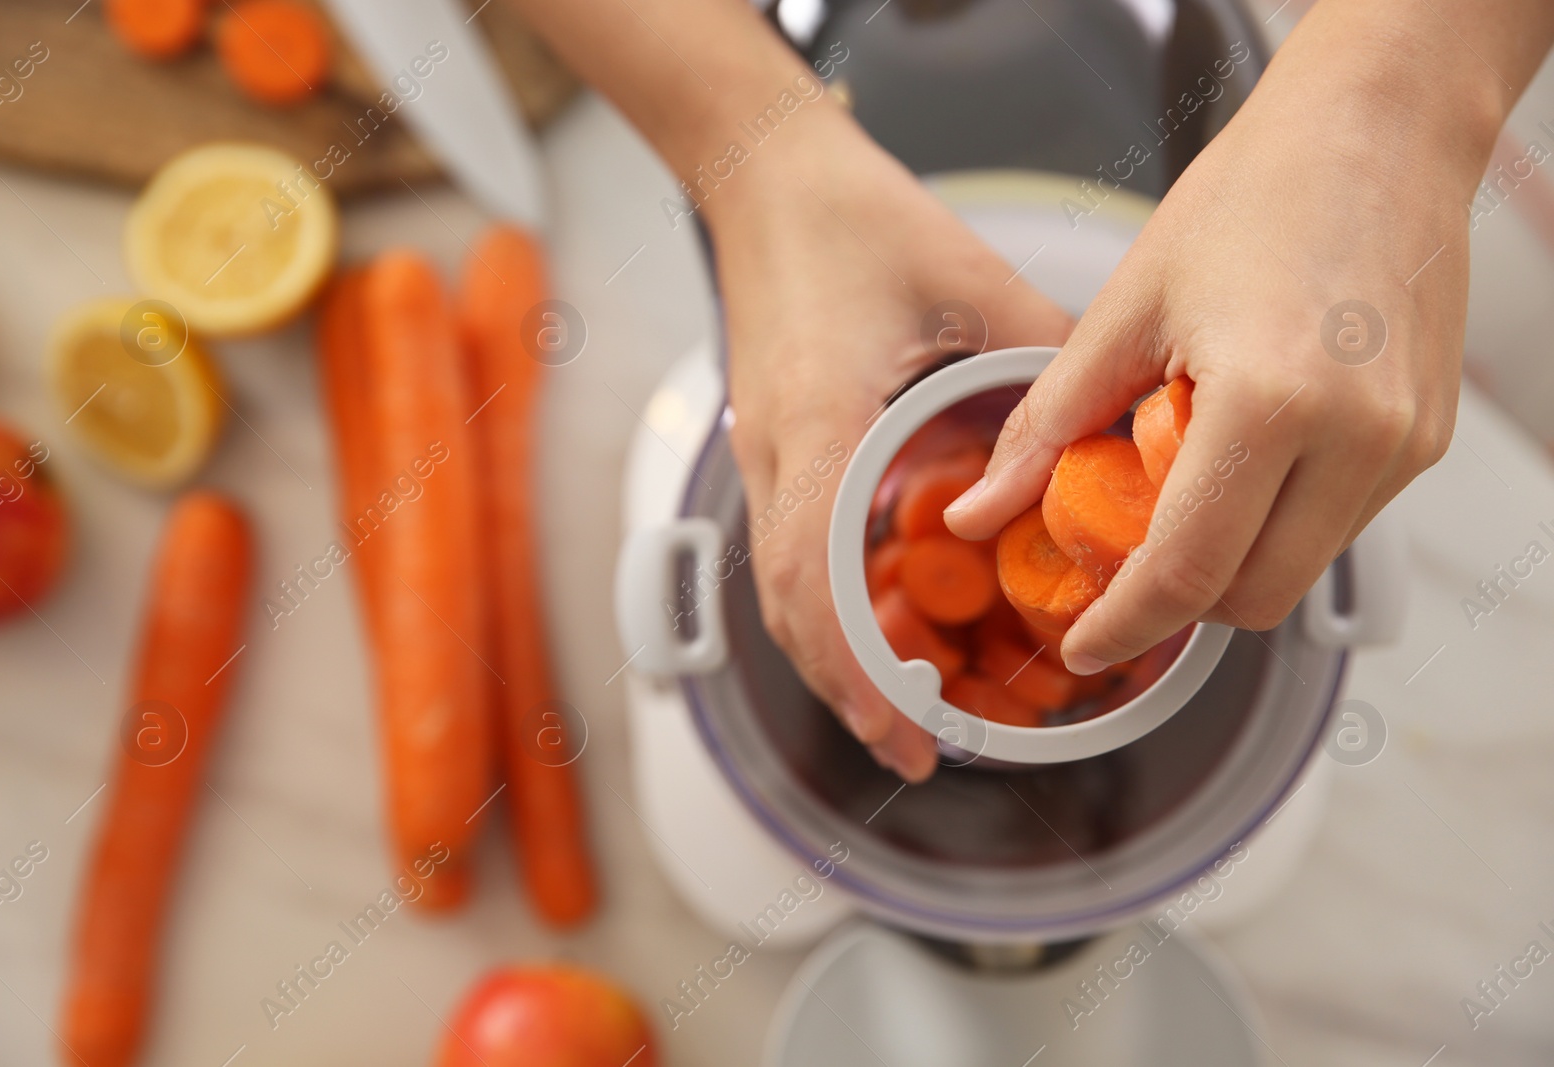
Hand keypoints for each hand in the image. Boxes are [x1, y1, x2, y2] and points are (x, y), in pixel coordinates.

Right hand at [708, 106, 1071, 780]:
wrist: (764, 178)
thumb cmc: (849, 218)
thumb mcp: (971, 283)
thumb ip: (1048, 364)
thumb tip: (1121, 433)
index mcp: (820, 423)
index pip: (817, 579)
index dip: (859, 671)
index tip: (911, 734)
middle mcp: (778, 456)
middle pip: (790, 612)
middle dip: (848, 695)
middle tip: (917, 754)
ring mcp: (766, 458)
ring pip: (784, 594)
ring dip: (837, 662)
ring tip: (902, 715)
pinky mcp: (774, 449)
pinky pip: (793, 554)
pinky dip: (831, 611)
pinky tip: (882, 626)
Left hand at [944, 19, 1495, 673]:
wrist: (1379, 131)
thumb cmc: (1253, 197)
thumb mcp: (1124, 313)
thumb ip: (1047, 428)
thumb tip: (977, 511)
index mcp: (1271, 402)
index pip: (1188, 570)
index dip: (1125, 623)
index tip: (1084, 642)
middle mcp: (1356, 438)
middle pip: (1252, 599)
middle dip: (1178, 597)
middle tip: (1122, 550)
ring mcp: (1402, 445)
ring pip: (1299, 573)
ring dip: (1230, 560)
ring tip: (1184, 477)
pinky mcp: (1425, 440)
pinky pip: (1337, 526)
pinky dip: (1277, 520)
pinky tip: (1242, 453)